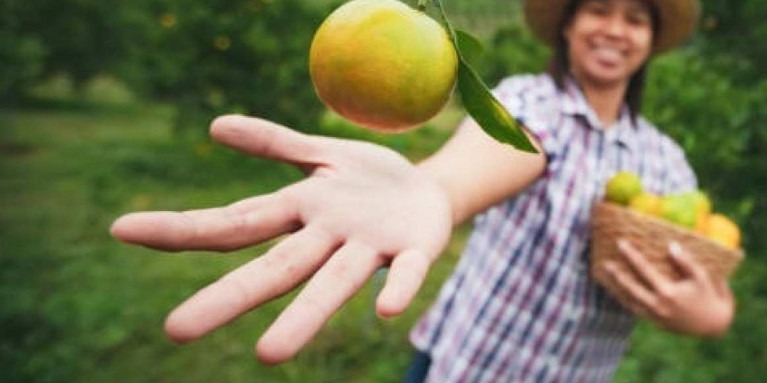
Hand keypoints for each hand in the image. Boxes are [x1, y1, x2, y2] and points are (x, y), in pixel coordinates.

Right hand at [110, 115, 452, 363]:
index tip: (120, 230)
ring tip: (268, 354)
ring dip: (304, 316)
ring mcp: (370, 248)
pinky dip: (397, 289)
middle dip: (228, 298)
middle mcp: (327, 238)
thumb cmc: (366, 181)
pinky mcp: (415, 251)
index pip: (235, 223)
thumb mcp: (320, 154)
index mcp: (300, 211)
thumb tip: (215, 127)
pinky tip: (387, 310)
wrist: (432, 193)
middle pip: (274, 269)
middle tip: (174, 331)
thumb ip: (274, 143)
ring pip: (332, 283)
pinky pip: (405, 272)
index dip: (181, 227)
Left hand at [601, 239, 734, 337]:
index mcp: (668, 292)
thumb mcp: (702, 277)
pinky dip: (624, 300)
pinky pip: (634, 309)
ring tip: (605, 275)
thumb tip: (671, 245)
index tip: (621, 243)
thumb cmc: (710, 297)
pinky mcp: (654, 322)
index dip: (631, 256)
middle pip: (630, 287)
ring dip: (616, 288)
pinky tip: (617, 291)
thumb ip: (686, 262)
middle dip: (617, 274)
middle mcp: (658, 305)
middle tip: (605, 261)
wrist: (714, 326)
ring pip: (629, 300)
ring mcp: (654, 316)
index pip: (644, 270)